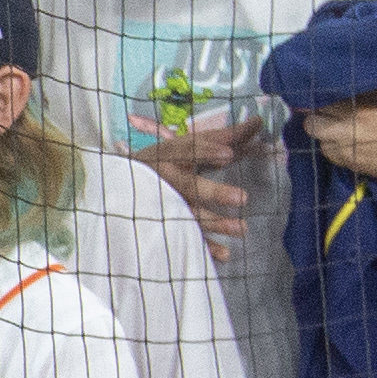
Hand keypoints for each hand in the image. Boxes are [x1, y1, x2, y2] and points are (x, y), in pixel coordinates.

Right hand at [135, 123, 260, 253]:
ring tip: (243, 229)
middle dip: (213, 192)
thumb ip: (223, 137)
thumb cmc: (165, 163)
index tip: (228, 154)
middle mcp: (162, 181)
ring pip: (188, 215)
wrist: (118, 189)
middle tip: (243, 198)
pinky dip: (204, 247)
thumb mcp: (188, 147)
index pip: (186, 150)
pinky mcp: (164, 228)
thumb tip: (258, 123)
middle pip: (186, 186)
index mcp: (167, 156)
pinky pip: (184, 238)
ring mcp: (161, 207)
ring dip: (215, 223)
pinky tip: (225, 254)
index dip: (205, 151)